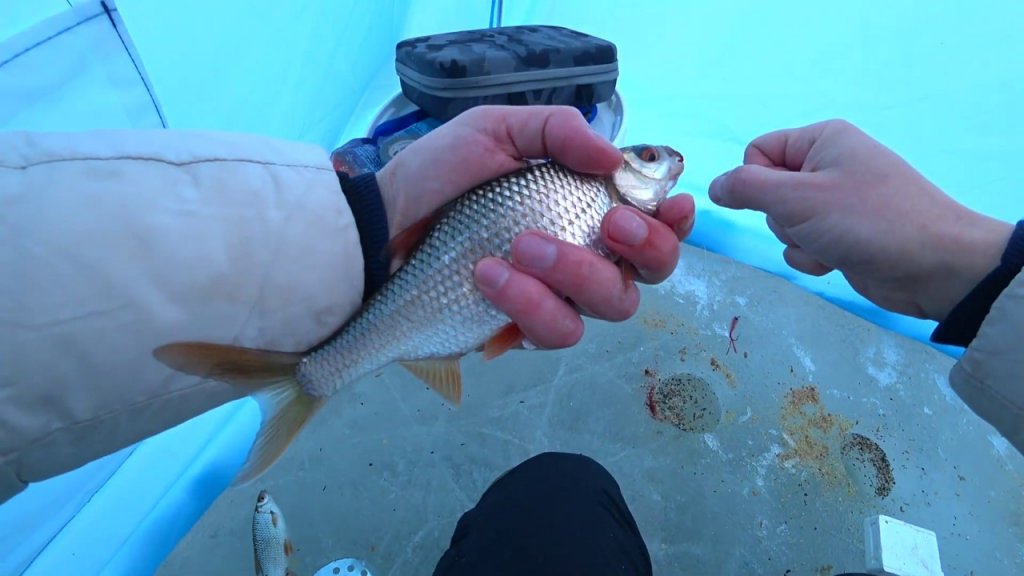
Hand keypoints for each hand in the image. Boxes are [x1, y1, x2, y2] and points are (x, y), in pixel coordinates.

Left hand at [376, 105, 694, 349]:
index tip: (673, 205)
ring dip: (574, 274)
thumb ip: (556, 130)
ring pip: (610, 306)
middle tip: (608, 223)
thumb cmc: (439, 177)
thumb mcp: (494, 131)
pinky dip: (527, 303)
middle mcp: (585, 255)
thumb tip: (612, 158)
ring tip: (518, 248)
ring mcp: (557, 297)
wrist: (382, 228)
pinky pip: (555, 331)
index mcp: (585, 206)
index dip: (676, 218)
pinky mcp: (524, 329)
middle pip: (649, 271)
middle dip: (643, 247)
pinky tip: (487, 275)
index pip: (655, 219)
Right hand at [709, 119, 1012, 321]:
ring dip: (797, 241)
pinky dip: (813, 256)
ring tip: (830, 245)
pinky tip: (837, 261)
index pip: (757, 151)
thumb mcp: (797, 199)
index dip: (755, 180)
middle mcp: (829, 164)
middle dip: (781, 217)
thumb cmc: (866, 221)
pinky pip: (804, 243)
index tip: (777, 201)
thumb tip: (713, 186)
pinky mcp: (845, 233)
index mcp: (822, 140)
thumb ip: (746, 188)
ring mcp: (838, 201)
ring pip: (784, 222)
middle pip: (768, 190)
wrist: (935, 265)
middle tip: (811, 224)